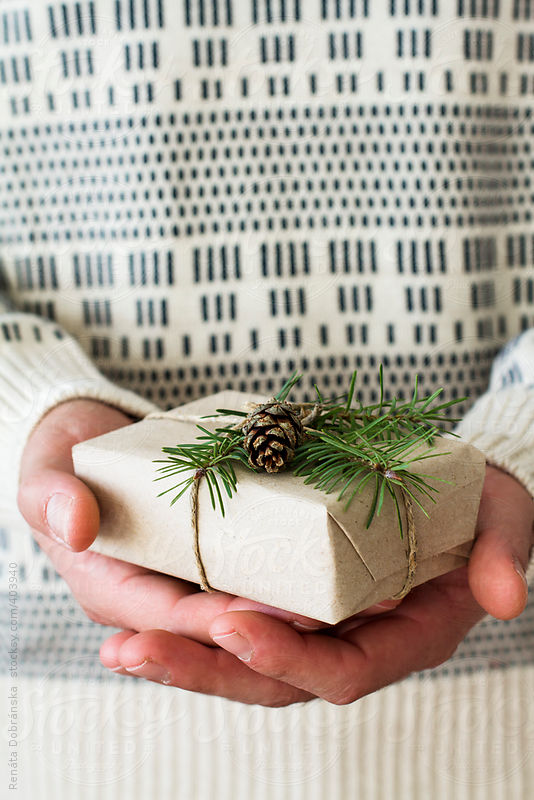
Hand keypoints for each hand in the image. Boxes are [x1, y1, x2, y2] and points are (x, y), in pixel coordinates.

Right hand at [16, 399, 326, 686]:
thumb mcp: (43, 476)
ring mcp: (193, 582)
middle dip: (281, 628)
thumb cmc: (63, 462)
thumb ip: (50, 498)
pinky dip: (303, 576)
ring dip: (306, 610)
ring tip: (364, 599)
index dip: (225, 619)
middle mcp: (160, 599)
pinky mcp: (219, 560)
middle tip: (338, 610)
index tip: (278, 608)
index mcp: (115, 594)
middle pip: (226, 633)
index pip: (176, 619)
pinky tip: (349, 567)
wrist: (85, 442)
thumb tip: (75, 524)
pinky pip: (262, 578)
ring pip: (254, 614)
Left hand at [99, 464, 533, 705]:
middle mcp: (355, 642)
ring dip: (182, 655)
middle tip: (135, 650)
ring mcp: (319, 624)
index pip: (342, 670)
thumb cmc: (480, 502)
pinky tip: (137, 617)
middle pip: (275, 679)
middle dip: (205, 671)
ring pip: (246, 660)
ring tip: (119, 646)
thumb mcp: (504, 516)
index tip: (232, 627)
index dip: (287, 659)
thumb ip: (504, 551)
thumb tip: (506, 598)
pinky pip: (241, 622)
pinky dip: (191, 624)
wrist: (458, 487)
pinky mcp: (293, 598)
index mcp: (406, 635)